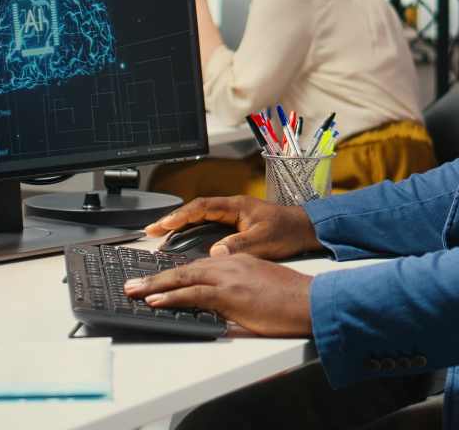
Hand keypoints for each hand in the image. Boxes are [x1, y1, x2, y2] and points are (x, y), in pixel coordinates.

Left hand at [123, 254, 312, 336]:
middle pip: (185, 269)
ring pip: (183, 278)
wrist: (312, 301)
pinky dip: (171, 296)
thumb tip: (217, 311)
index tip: (157, 279)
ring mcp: (229, 278)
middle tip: (133, 283)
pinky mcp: (230, 294)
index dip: (174, 273)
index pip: (198, 265)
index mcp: (238, 261)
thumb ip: (237, 295)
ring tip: (134, 291)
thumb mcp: (260, 291)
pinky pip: (193, 294)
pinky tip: (155, 301)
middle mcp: (230, 264)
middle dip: (155, 276)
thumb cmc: (292, 301)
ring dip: (155, 284)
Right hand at [145, 195, 322, 259]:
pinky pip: (208, 227)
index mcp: (236, 206)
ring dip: (181, 227)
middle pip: (195, 211)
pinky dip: (193, 233)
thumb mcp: (264, 240)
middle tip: (151, 232)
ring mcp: (233, 217)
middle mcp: (232, 209)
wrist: (306, 230)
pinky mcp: (236, 227)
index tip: (163, 225)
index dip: (180, 216)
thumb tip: (215, 252)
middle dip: (173, 220)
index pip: (201, 207)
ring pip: (200, 219)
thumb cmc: (288, 230)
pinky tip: (185, 243)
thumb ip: (240, 245)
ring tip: (161, 237)